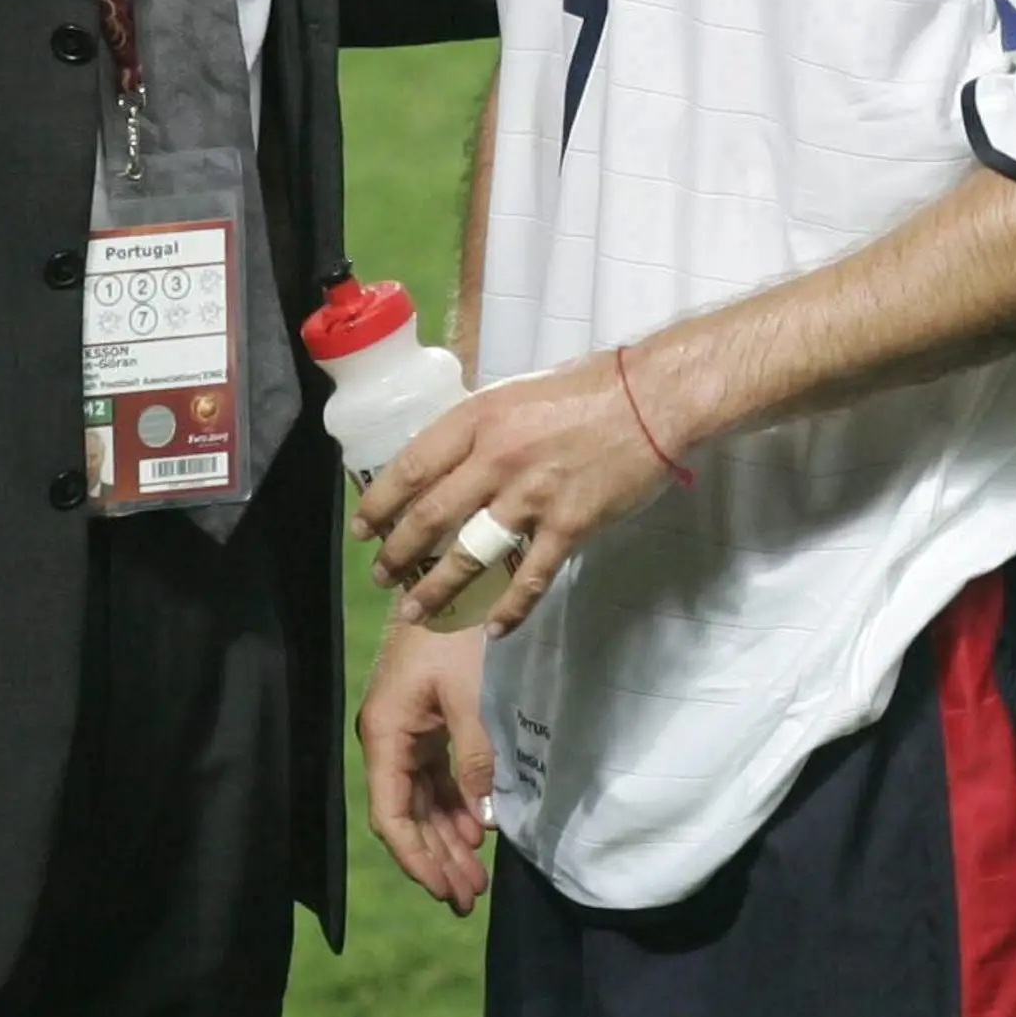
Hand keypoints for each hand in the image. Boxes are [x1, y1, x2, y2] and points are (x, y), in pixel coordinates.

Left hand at [352, 353, 679, 634]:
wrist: (652, 400)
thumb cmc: (584, 389)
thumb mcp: (515, 394)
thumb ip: (480, 429)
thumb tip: (448, 461)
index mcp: (478, 419)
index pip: (412, 466)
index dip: (381, 502)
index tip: (363, 527)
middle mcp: (496, 458)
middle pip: (431, 516)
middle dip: (398, 553)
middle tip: (380, 576)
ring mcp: (532, 496)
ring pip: (469, 554)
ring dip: (436, 588)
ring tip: (413, 610)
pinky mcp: (569, 526)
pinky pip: (529, 578)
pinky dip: (509, 609)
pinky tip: (491, 628)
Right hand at [358, 622, 492, 913]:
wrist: (453, 579)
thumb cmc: (456, 635)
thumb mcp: (469, 697)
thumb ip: (474, 760)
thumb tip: (482, 820)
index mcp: (385, 733)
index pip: (392, 815)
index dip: (417, 859)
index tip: (445, 891)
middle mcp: (387, 738)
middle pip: (405, 815)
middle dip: (435, 859)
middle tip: (468, 899)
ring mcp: (405, 731)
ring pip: (420, 801)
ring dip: (445, 839)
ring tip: (474, 878)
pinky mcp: (425, 722)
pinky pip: (433, 778)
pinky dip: (452, 807)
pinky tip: (474, 831)